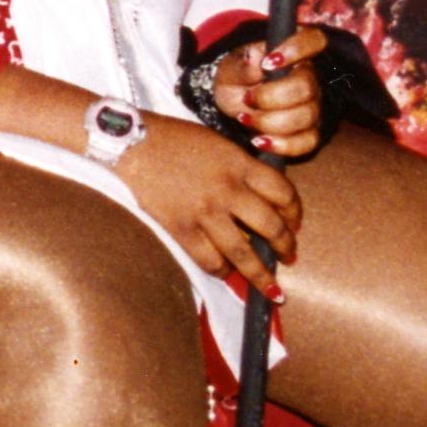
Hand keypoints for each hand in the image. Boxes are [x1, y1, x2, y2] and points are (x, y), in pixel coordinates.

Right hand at [113, 119, 302, 295]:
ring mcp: (205, 212)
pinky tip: (228, 274)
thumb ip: (241, 168)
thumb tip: (259, 198)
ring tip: (270, 287)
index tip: (295, 223)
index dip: (295, 212)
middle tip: (289, 256)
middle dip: (286, 246)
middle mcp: (228, 189)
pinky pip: (210, 260)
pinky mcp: (182, 229)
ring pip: (244, 253)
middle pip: (272, 226)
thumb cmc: (173, 139)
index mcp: (240, 163)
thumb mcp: (218, 144)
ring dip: (261, 274)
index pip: (283, 192)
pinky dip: (222, 271)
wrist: (131, 143)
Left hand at [212, 28, 328, 160]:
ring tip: (245, 119)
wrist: (233, 103)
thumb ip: (242, 66)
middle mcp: (310, 76)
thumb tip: (256, 59)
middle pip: (307, 87)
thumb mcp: (230, 69)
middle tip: (247, 98)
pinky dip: (281, 145)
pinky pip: (307, 142)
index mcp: (294, 51)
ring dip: (270, 122)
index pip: (313, 40)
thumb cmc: (236, 79)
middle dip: (271, 97)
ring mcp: (313, 105)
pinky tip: (259, 141)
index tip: (268, 63)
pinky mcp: (310, 132)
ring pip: (306, 117)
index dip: (297, 49)